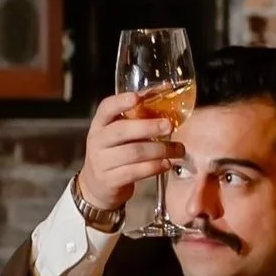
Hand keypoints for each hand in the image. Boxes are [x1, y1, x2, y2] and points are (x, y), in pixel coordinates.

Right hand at [77, 90, 181, 213]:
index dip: (120, 102)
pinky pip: (135, 172)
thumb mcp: (119, 133)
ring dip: (160, 150)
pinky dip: (154, 167)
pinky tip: (166, 164)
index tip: (137, 97)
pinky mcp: (110, 181)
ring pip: (133, 153)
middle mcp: (97, 141)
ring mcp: (101, 162)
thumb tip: (166, 90)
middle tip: (169, 126)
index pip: (106, 108)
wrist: (97, 185)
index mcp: (100, 124)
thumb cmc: (115, 152)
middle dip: (148, 127)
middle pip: (121, 130)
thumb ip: (138, 116)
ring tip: (178, 150)